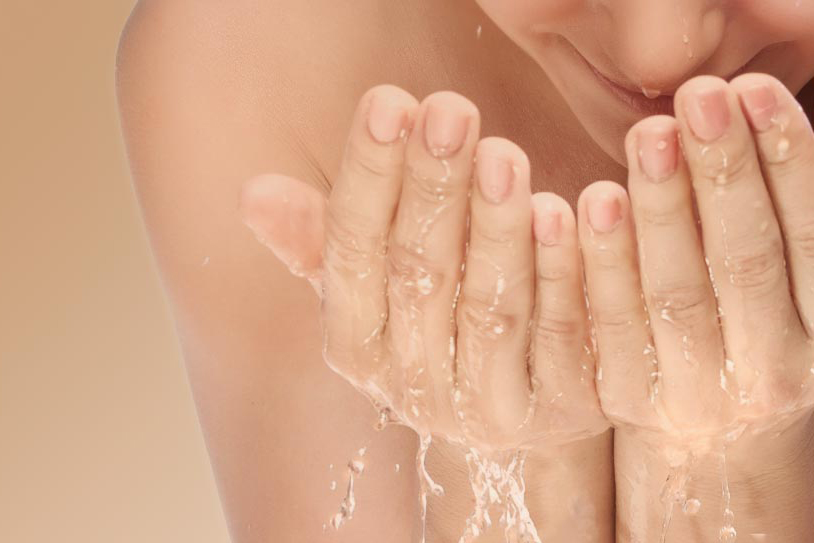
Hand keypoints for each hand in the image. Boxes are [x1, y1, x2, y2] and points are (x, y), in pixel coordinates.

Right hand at [240, 85, 608, 451]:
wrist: (518, 402)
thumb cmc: (437, 321)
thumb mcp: (374, 286)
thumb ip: (321, 239)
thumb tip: (252, 193)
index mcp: (357, 346)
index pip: (350, 254)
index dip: (369, 178)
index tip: (388, 102)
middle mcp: (413, 386)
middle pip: (419, 276)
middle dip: (434, 188)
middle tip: (450, 111)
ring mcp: (486, 408)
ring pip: (490, 307)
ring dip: (496, 227)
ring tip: (503, 155)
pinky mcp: (558, 409)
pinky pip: (561, 334)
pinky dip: (565, 270)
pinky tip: (570, 209)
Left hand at [576, 73, 813, 539]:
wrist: (708, 438)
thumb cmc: (747, 333)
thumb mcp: (782, 288)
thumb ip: (777, 222)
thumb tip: (752, 114)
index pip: (809, 240)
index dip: (787, 163)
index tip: (755, 91)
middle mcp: (773, 370)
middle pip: (743, 260)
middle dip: (721, 173)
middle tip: (697, 98)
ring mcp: (697, 391)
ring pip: (676, 292)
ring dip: (662, 208)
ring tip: (649, 135)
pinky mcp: (631, 397)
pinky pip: (611, 323)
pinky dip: (604, 260)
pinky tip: (594, 200)